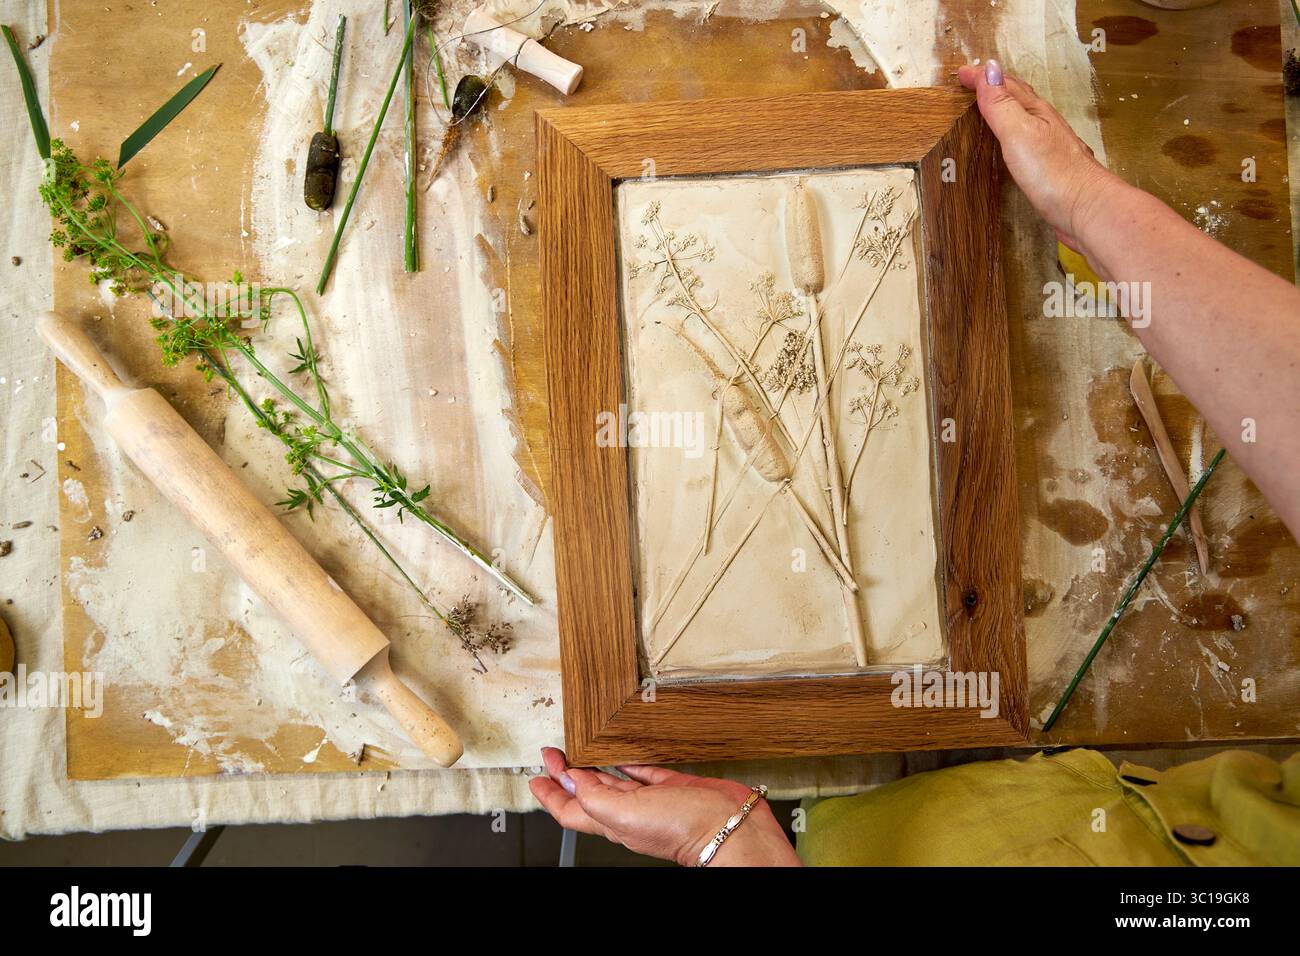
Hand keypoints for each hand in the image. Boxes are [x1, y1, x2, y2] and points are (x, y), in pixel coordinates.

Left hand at [529, 747, 802, 865]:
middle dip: (568, 776)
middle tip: (554, 754)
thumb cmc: (681, 830)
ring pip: (613, 780)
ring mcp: (649, 799)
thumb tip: (571, 780)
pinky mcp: (672, 785)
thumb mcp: (624, 814)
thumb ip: (594, 796)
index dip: (550, 793)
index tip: (537, 774)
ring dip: (594, 766)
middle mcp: (627, 812)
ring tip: (580, 749)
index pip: (569, 809)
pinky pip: (644, 770)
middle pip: (587, 793)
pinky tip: (622, 750)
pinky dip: (630, 760)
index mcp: (610, 822)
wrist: (728, 827)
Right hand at [958, 60, 1120, 255]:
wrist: (1085, 209)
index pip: (1005, 86)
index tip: (963, 73)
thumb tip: (989, 69)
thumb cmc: (1055, 173)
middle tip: (974, 81)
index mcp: (1035, 113)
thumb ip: (1002, 104)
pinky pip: (1026, 138)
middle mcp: (1044, 124)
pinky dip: (1013, 130)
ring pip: (1023, 116)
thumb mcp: (1019, 133)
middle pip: (1017, 96)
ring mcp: (1048, 145)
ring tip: (990, 104)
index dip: (983, 77)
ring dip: (1005, 105)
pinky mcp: (1048, 166)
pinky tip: (1012, 141)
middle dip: (994, 85)